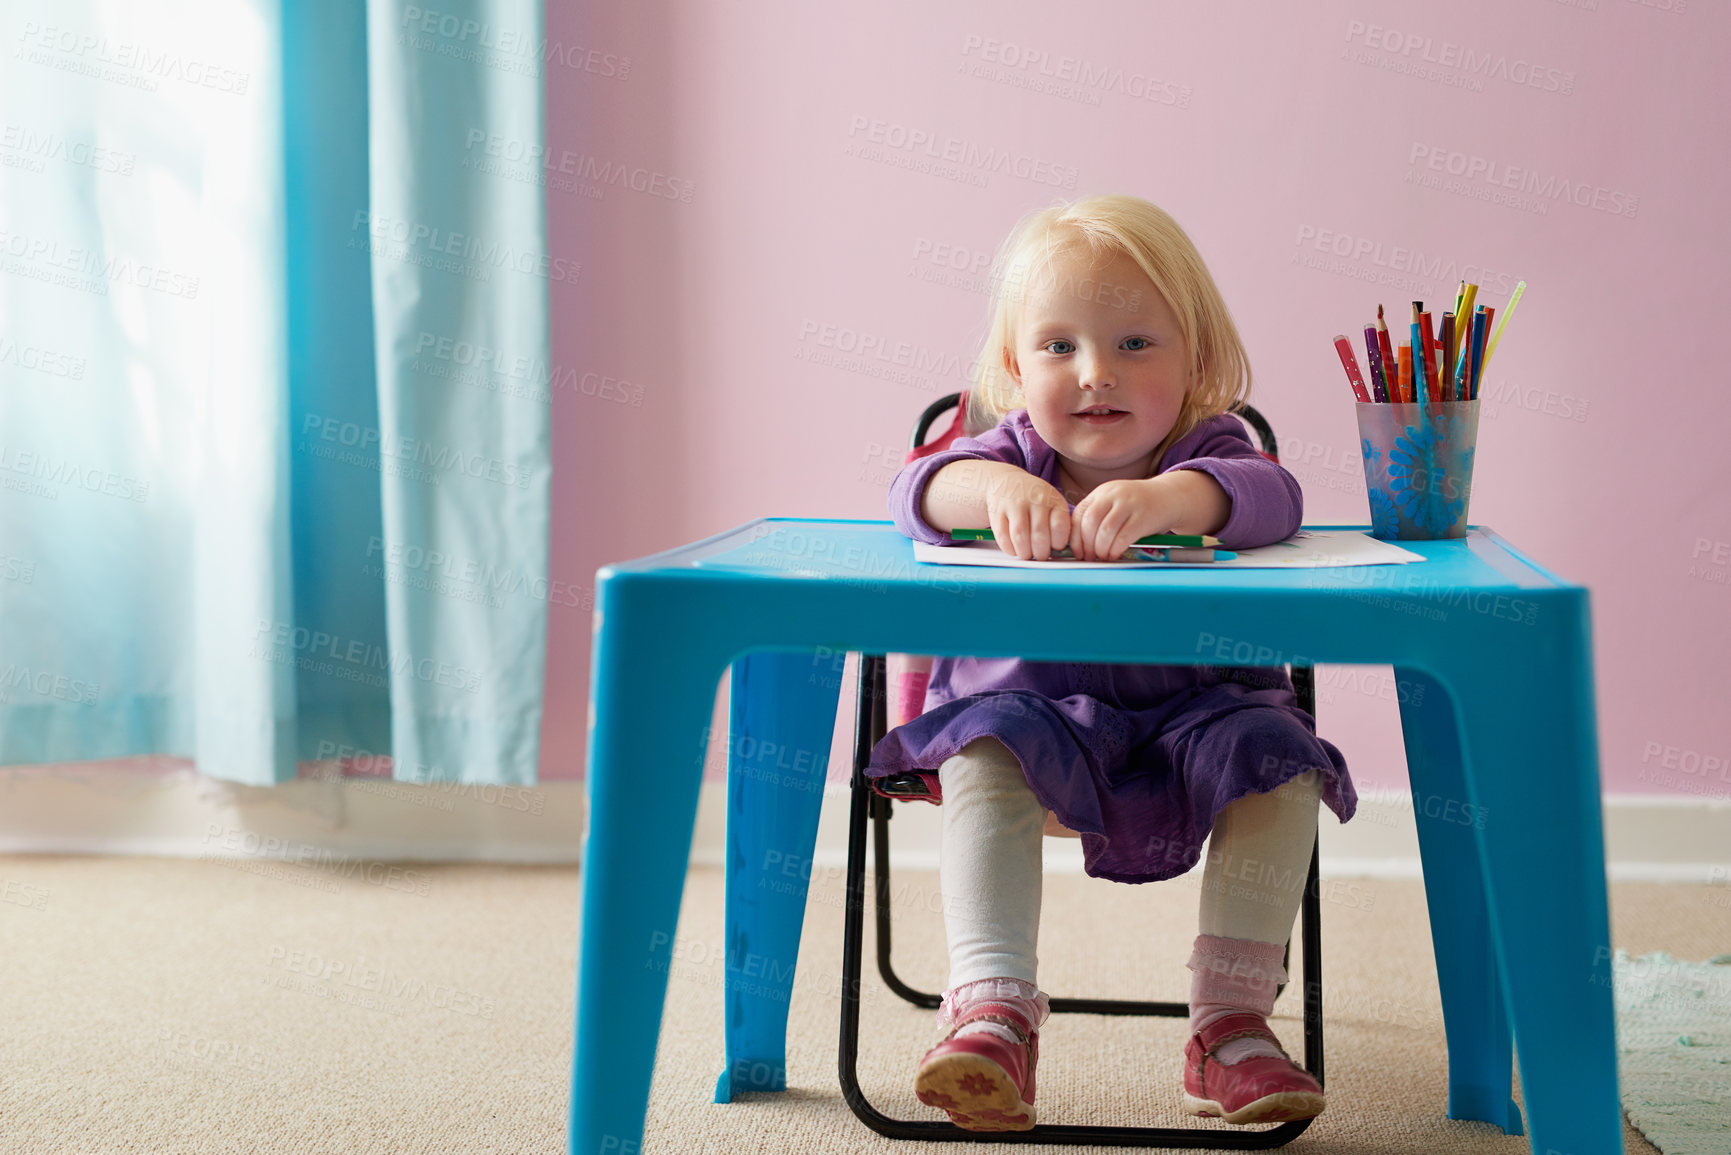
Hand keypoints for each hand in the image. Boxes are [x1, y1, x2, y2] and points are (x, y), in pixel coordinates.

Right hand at [983, 469, 1071, 560]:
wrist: (1006, 482)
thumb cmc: (1034, 500)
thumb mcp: (1052, 504)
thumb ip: (1059, 524)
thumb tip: (1063, 551)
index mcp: (1053, 499)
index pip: (1059, 526)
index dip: (1058, 542)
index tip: (1056, 547)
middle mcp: (1034, 500)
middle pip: (1039, 534)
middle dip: (1041, 553)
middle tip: (1040, 556)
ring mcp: (1014, 504)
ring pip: (1020, 536)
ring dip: (1024, 552)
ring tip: (1027, 554)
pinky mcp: (997, 511)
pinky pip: (1002, 536)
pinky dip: (1009, 548)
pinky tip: (1014, 549)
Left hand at [1069, 477, 1185, 561]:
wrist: (1169, 497)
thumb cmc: (1138, 506)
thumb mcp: (1115, 503)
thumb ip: (1098, 517)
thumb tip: (1079, 545)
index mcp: (1102, 492)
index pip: (1079, 514)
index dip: (1075, 537)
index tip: (1077, 552)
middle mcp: (1113, 495)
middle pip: (1090, 522)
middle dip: (1087, 545)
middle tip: (1090, 557)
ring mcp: (1129, 504)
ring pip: (1105, 531)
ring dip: (1101, 549)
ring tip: (1104, 556)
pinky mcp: (1143, 516)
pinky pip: (1123, 537)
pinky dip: (1116, 549)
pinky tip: (1116, 554)